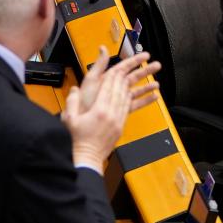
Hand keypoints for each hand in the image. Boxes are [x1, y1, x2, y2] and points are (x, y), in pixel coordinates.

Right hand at [61, 47, 161, 169]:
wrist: (87, 157)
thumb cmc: (77, 138)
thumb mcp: (69, 118)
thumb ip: (72, 101)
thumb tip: (74, 89)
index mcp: (98, 110)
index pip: (108, 87)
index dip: (114, 75)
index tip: (119, 65)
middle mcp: (111, 114)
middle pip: (121, 90)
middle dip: (130, 75)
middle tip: (138, 65)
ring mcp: (118, 120)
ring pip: (129, 99)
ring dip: (140, 88)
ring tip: (152, 79)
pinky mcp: (121, 126)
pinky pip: (130, 109)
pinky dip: (137, 100)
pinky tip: (142, 95)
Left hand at [79, 46, 161, 111]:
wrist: (83, 124)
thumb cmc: (84, 103)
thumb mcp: (91, 81)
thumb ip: (99, 65)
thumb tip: (103, 48)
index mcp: (107, 79)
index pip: (124, 67)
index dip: (135, 60)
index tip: (146, 55)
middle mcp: (114, 88)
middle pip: (133, 77)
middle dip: (145, 71)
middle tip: (157, 66)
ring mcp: (118, 99)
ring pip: (136, 90)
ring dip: (147, 86)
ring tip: (157, 84)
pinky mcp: (121, 111)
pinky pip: (135, 104)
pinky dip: (145, 101)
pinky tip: (154, 97)